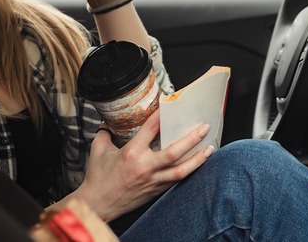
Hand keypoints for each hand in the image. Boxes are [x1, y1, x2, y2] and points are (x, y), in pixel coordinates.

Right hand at [75, 110, 213, 221]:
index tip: (171, 103)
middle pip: (173, 152)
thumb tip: (108, 121)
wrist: (97, 204)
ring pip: (180, 170)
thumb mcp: (98, 150)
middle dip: (191, 139)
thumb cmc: (97, 177)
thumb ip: (105, 133)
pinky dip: (187, 172)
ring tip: (209, 148)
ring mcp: (152, 181)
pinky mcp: (155, 191)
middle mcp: (144, 167)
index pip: (150, 128)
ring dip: (197, 159)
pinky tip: (197, 164)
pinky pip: (175, 180)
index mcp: (131, 153)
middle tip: (204, 128)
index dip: (161, 115)